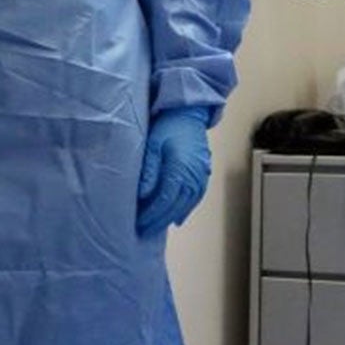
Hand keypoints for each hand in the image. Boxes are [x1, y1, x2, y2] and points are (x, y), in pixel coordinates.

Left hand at [138, 108, 212, 236]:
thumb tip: (142, 195)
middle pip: (175, 206)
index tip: (140, 223)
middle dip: (159, 221)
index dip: (152, 215)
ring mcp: (201, 175)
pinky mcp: (204, 173)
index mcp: (179, 169)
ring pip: (186, 204)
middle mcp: (193, 175)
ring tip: (158, 226)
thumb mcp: (151, 145)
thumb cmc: (169, 124)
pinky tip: (177, 217)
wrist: (188, 113)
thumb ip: (148, 172)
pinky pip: (195, 198)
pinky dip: (185, 209)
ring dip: (171, 217)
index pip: (164, 200)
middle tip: (145, 230)